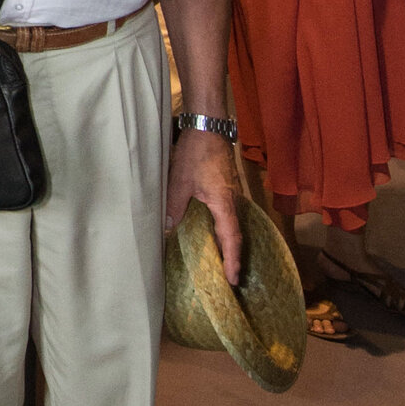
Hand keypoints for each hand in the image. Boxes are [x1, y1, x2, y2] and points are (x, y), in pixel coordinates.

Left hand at [165, 127, 241, 284]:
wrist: (208, 127)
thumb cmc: (196, 153)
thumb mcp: (180, 181)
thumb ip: (175, 206)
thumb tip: (169, 228)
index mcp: (224, 203)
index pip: (231, 238)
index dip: (232, 260)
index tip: (233, 278)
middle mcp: (233, 201)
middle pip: (236, 234)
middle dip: (233, 257)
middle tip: (230, 278)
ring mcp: (231, 193)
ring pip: (233, 224)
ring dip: (229, 243)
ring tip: (224, 261)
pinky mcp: (226, 187)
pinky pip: (228, 214)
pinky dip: (224, 228)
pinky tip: (214, 232)